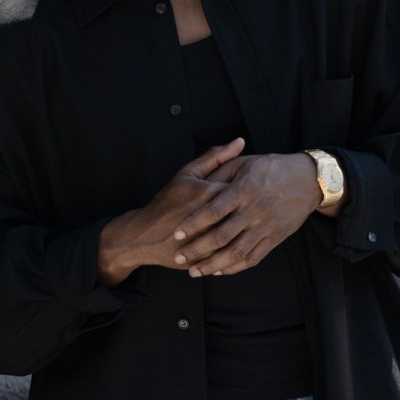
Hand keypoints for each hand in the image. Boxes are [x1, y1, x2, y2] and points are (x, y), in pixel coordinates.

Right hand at [96, 137, 246, 283]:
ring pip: (244, 235)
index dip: (253, 187)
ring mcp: (212, 240)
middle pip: (249, 211)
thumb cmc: (167, 202)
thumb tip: (240, 141)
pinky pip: (233, 254)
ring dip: (249, 229)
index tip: (253, 187)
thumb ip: (216, 157)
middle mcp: (214, 217)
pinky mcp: (209, 258)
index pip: (246, 187)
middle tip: (253, 206)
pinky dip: (239, 248)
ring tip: (247, 223)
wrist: (146, 236)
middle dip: (254, 209)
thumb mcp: (188, 174)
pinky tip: (240, 240)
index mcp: (211, 193)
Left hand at [171, 152, 320, 275]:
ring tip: (195, 272)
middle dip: (198, 250)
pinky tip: (219, 271)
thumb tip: (199, 183)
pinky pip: (253, 258)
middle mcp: (255, 210)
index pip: (213, 211)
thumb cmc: (273, 168)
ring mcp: (266, 227)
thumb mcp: (246, 162)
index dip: (194, 224)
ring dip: (213, 265)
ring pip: (236, 252)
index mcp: (245, 189)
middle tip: (179, 258)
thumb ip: (220, 171)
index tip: (177, 234)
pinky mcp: (275, 238)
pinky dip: (234, 267)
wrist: (310, 180)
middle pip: (222, 236)